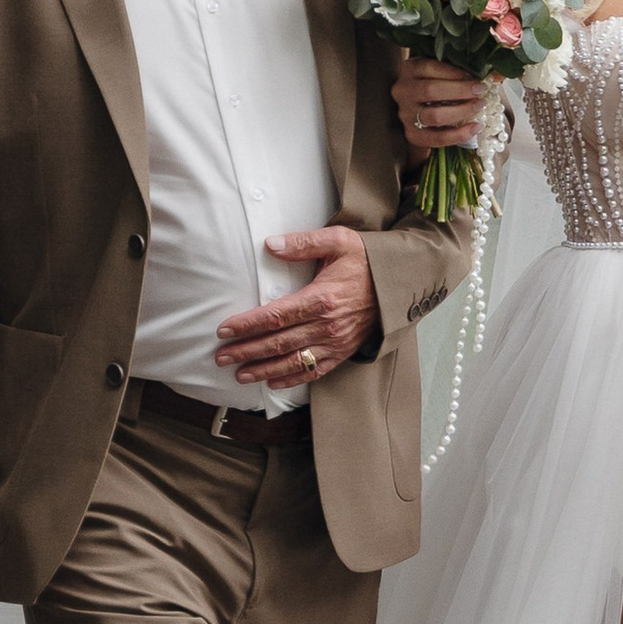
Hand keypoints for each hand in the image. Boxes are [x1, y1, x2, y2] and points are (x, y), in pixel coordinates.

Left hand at [214, 226, 378, 388]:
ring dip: (264, 370)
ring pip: (293, 361)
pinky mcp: (344, 351)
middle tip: (221, 357)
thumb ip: (303, 243)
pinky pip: (315, 370)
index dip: (247, 325)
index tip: (224, 331)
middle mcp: (327, 325)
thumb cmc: (368, 259)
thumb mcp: (339, 241)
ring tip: (240, 374)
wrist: (402, 281)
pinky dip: (292, 379)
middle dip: (247, 351)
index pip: (275, 316)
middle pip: (278, 343)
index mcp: (322, 298)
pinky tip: (273, 382)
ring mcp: (336, 341)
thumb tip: (271, 244)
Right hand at [393, 52, 484, 156]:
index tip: (476, 77)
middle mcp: (402, 90)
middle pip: (430, 91)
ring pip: (432, 116)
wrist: (425, 109)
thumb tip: (501, 73)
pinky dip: (458, 135)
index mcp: (410, 69)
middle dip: (460, 92)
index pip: (429, 67)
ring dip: (460, 112)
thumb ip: (471, 69)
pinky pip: (435, 138)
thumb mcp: (451, 71)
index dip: (455, 73)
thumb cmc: (442, 84)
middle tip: (481, 93)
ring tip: (479, 107)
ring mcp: (405, 114)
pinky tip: (475, 128)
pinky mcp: (412, 135)